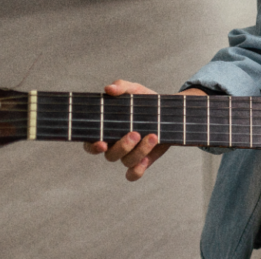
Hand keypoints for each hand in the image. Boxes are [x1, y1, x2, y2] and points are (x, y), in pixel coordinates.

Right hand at [83, 80, 205, 180]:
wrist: (170, 111)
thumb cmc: (145, 101)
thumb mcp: (135, 90)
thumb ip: (122, 87)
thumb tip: (109, 88)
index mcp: (107, 130)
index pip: (90, 143)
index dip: (92, 146)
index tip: (102, 142)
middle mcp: (115, 145)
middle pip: (110, 155)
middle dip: (122, 146)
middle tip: (135, 133)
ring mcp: (129, 154)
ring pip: (126, 161)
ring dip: (139, 151)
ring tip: (154, 136)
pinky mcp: (143, 161)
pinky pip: (133, 174)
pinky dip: (137, 171)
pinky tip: (146, 160)